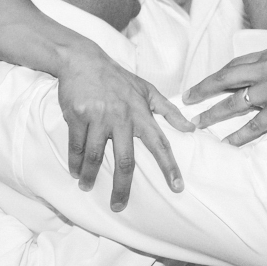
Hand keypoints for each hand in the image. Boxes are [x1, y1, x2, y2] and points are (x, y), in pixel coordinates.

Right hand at [57, 47, 194, 210]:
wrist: (82, 59)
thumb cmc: (116, 77)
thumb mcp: (146, 89)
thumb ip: (169, 110)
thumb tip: (191, 128)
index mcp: (140, 113)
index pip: (159, 143)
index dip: (170, 166)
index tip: (177, 187)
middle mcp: (121, 117)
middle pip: (125, 160)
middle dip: (122, 187)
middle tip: (119, 206)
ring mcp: (98, 116)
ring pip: (96, 156)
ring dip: (90, 176)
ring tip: (87, 186)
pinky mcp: (77, 115)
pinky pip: (76, 145)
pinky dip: (75, 162)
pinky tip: (75, 171)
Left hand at [184, 46, 266, 145]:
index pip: (238, 63)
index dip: (219, 74)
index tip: (206, 82)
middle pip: (226, 78)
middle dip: (203, 89)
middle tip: (186, 99)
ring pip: (234, 103)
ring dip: (213, 114)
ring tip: (197, 123)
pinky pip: (254, 126)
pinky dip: (238, 136)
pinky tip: (227, 144)